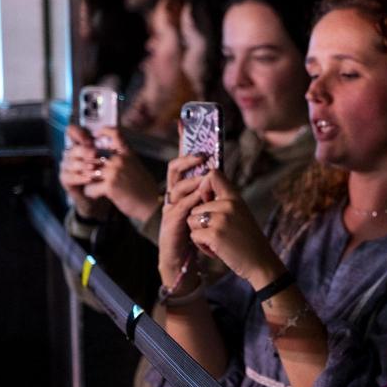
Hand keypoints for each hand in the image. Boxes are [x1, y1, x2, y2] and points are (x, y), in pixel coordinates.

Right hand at [59, 124, 109, 219]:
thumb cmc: (109, 175)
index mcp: (82, 145)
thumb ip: (113, 144)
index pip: (73, 131)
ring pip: (70, 162)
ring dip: (83, 165)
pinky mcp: (65, 179)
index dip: (78, 132)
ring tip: (94, 168)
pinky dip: (79, 177)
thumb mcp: (114, 158)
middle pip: (73, 148)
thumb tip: (114, 134)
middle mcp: (72, 154)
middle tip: (95, 153)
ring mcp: (67, 166)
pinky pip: (69, 176)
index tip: (90, 135)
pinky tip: (89, 178)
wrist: (105, 196)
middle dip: (84, 150)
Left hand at [81, 127, 160, 222]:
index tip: (95, 135)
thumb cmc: (144, 188)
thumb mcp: (136, 167)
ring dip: (89, 181)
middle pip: (93, 155)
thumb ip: (122, 159)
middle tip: (91, 176)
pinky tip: (98, 195)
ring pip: (88, 172)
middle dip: (88, 167)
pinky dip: (91, 193)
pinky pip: (89, 187)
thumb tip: (105, 156)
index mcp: (128, 154)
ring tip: (95, 187)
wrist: (151, 204)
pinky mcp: (109, 185)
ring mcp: (114, 171)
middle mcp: (120, 160)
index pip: (115, 133)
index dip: (103, 131)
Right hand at [157, 154, 208, 282]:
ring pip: (178, 188)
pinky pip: (180, 208)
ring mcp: (168, 210)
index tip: (185, 124)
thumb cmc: (195, 234)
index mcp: (179, 191)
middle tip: (203, 155)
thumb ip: (207, 191)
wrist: (183, 261)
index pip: (180, 164)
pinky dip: (192, 201)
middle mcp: (171, 197)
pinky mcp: (171, 224)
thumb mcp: (203, 208)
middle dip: (187, 160)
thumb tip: (217, 170)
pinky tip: (203, 198)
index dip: (182, 145)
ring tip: (208, 179)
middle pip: (174, 171)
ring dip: (194, 182)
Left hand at [185, 169, 283, 284]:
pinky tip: (216, 250)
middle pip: (195, 206)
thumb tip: (202, 190)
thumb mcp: (241, 213)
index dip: (202, 186)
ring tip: (216, 241)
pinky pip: (194, 235)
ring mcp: (221, 219)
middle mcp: (228, 205)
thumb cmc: (249, 240)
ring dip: (199, 233)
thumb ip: (225, 202)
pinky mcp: (214, 235)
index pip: (213, 175)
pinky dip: (201, 246)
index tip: (206, 200)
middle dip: (200, 222)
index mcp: (235, 198)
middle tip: (218, 233)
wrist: (261, 262)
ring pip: (191, 220)